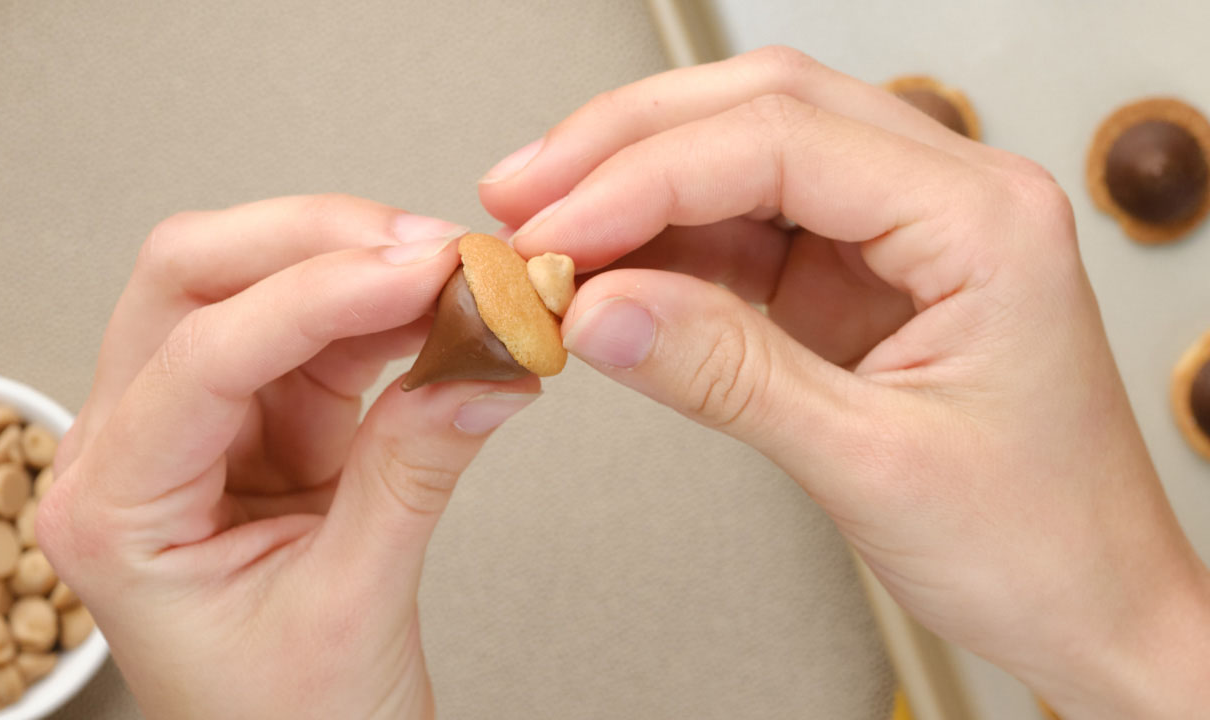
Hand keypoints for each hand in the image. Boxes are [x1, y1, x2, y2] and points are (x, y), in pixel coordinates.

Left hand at [37, 195, 540, 718]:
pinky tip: (446, 314)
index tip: (423, 272)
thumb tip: (484, 365)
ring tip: (462, 279)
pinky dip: (390, 313)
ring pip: (259, 286)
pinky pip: (325, 334)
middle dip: (319, 243)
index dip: (318, 296)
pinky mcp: (272, 424)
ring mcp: (205, 427)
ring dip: (364, 267)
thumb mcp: (350, 608)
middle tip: (432, 250)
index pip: (202, 354)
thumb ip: (413, 472)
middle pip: (196, 279)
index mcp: (114, 508)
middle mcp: (137, 449)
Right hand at [479, 47, 1209, 718]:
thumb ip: (729, 374)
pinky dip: (665, 245)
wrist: (1091, 605)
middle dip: (627, 144)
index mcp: (983, 219)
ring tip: (547, 231)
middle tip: (526, 192)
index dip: (647, 176)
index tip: (557, 229)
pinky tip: (608, 269)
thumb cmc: (1041, 541)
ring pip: (746, 156)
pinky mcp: (857, 278)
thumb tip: (604, 311)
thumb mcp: (873, 462)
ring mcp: (898, 234)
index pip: (784, 143)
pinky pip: (745, 231)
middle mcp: (946, 200)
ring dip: (637, 185)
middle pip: (763, 109)